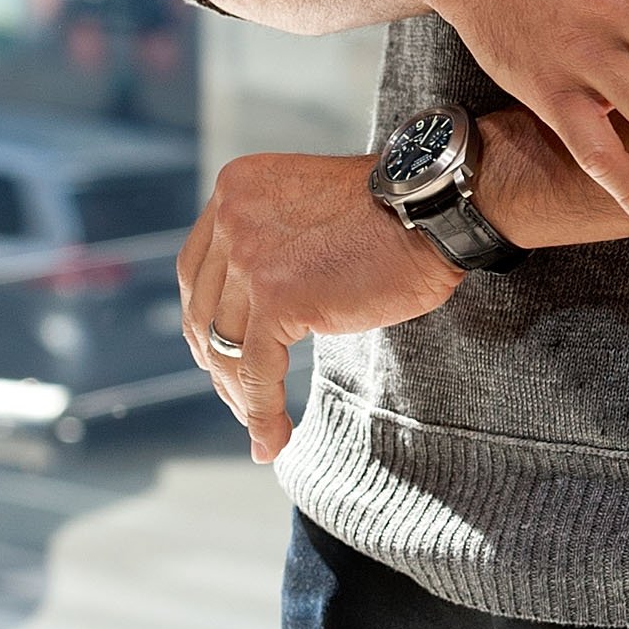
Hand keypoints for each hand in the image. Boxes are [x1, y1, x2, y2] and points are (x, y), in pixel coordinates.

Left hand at [178, 150, 459, 462]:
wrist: (431, 209)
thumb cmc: (390, 214)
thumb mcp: (305, 210)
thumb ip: (270, 241)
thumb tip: (248, 311)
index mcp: (235, 188)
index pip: (197, 270)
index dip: (205, 320)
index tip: (221, 354)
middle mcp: (232, 216)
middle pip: (201, 310)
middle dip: (218, 362)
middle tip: (240, 399)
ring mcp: (250, 257)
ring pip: (224, 346)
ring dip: (239, 396)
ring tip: (262, 426)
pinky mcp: (277, 297)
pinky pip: (256, 371)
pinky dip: (260, 413)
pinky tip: (272, 440)